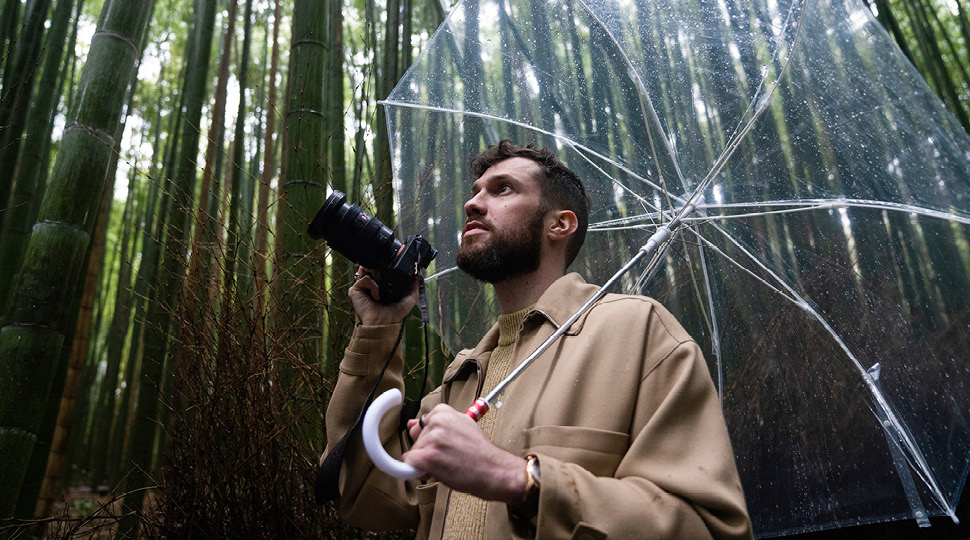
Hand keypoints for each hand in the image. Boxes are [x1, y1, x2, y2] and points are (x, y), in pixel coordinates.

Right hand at [349, 266, 417, 324]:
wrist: (383, 323)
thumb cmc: (394, 315)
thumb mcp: (409, 299)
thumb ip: (414, 286)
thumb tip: (417, 273)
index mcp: (382, 285)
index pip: (381, 268)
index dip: (387, 264)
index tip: (393, 263)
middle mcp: (371, 284)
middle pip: (372, 265)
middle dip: (380, 266)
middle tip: (387, 271)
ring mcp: (362, 287)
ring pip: (365, 268)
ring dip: (375, 272)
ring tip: (381, 282)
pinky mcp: (355, 290)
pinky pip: (364, 279)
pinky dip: (373, 285)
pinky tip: (377, 296)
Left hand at [403, 404, 526, 503]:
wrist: (494, 470)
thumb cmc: (479, 453)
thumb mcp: (461, 429)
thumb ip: (436, 426)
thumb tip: (411, 425)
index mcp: (443, 411)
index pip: (422, 425)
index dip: (432, 440)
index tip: (446, 445)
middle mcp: (437, 421)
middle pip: (416, 440)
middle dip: (428, 451)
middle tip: (450, 456)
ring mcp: (432, 438)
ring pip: (414, 453)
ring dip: (427, 463)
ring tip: (449, 464)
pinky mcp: (427, 456)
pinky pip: (409, 465)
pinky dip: (419, 472)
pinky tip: (437, 472)